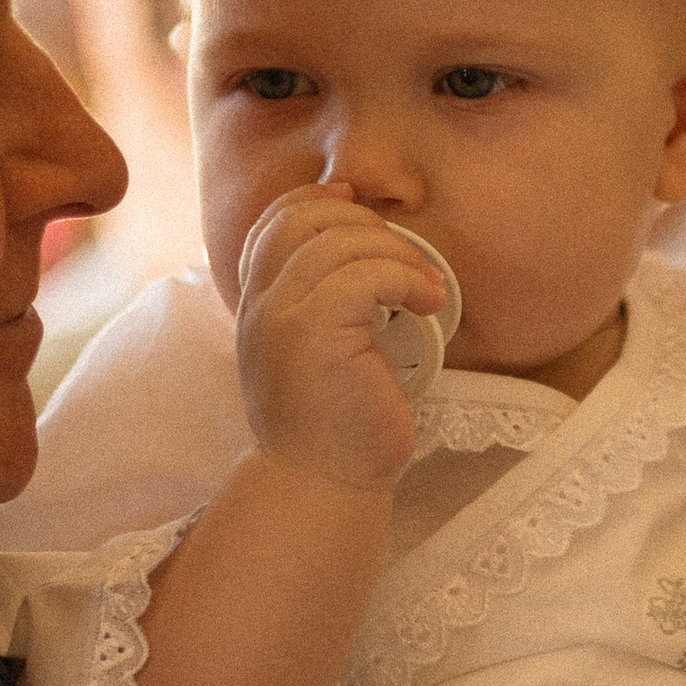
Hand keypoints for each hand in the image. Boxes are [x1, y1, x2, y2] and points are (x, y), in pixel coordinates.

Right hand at [233, 185, 449, 491]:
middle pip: (302, 218)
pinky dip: (406, 278)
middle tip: (406, 263)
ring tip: (426, 289)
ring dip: (398, 254)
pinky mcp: (316, 336)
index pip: (272, 223)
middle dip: (365, 224)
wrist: (323, 484)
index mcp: (257, 305)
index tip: (360, 207)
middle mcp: (260, 305)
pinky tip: (427, 303)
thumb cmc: (335, 426)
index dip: (316, 201)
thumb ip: (321, 303)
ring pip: (339, 242)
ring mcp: (282, 318)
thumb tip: (361, 252)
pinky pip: (365, 275)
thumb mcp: (317, 353)